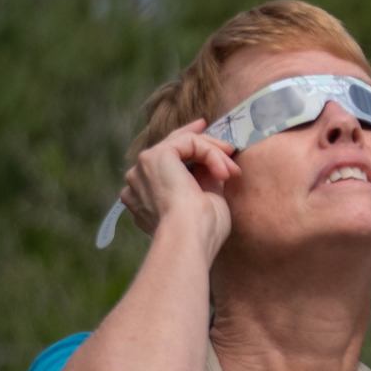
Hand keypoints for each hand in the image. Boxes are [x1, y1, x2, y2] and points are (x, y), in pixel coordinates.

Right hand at [121, 118, 240, 253]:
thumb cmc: (201, 232)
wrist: (188, 238)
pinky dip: (211, 153)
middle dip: (205, 145)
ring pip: (183, 144)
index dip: (187, 145)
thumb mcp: (205, 201)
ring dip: (213, 153)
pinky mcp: (155, 156)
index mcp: (145, 193)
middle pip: (172, 148)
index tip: (205, 131)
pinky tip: (224, 171)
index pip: (165, 161)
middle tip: (229, 146)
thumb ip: (205, 181)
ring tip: (232, 171)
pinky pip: (188, 142)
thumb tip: (214, 166)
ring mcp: (143, 166)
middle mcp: (138, 178)